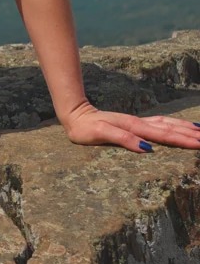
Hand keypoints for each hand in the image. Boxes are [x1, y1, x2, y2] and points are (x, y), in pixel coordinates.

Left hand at [63, 101, 199, 152]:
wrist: (75, 115)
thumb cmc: (85, 128)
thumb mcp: (100, 133)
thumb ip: (123, 139)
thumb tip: (147, 148)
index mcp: (134, 127)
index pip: (163, 135)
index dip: (182, 140)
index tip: (199, 143)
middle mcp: (139, 123)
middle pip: (169, 129)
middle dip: (189, 135)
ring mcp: (138, 122)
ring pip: (167, 124)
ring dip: (184, 128)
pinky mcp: (135, 124)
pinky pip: (159, 124)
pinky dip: (173, 125)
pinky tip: (180, 126)